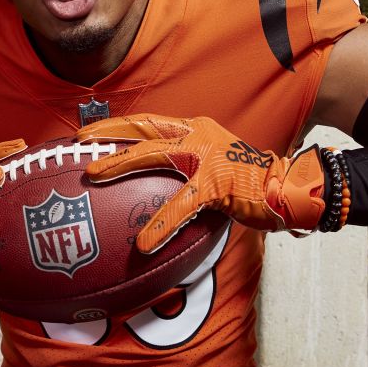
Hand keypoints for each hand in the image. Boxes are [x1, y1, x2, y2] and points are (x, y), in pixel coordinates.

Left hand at [75, 114, 324, 253]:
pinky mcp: (217, 183)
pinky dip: (160, 223)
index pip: (148, 123)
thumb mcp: (211, 168)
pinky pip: (181, 205)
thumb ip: (183, 172)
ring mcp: (207, 157)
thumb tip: (151, 191)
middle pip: (144, 128)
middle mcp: (197, 135)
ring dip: (121, 164)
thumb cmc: (247, 184)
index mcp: (194, 130)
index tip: (89, 132)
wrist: (288, 189)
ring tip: (92, 176)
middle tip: (78, 141)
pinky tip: (143, 243)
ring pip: (154, 155)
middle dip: (109, 132)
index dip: (118, 125)